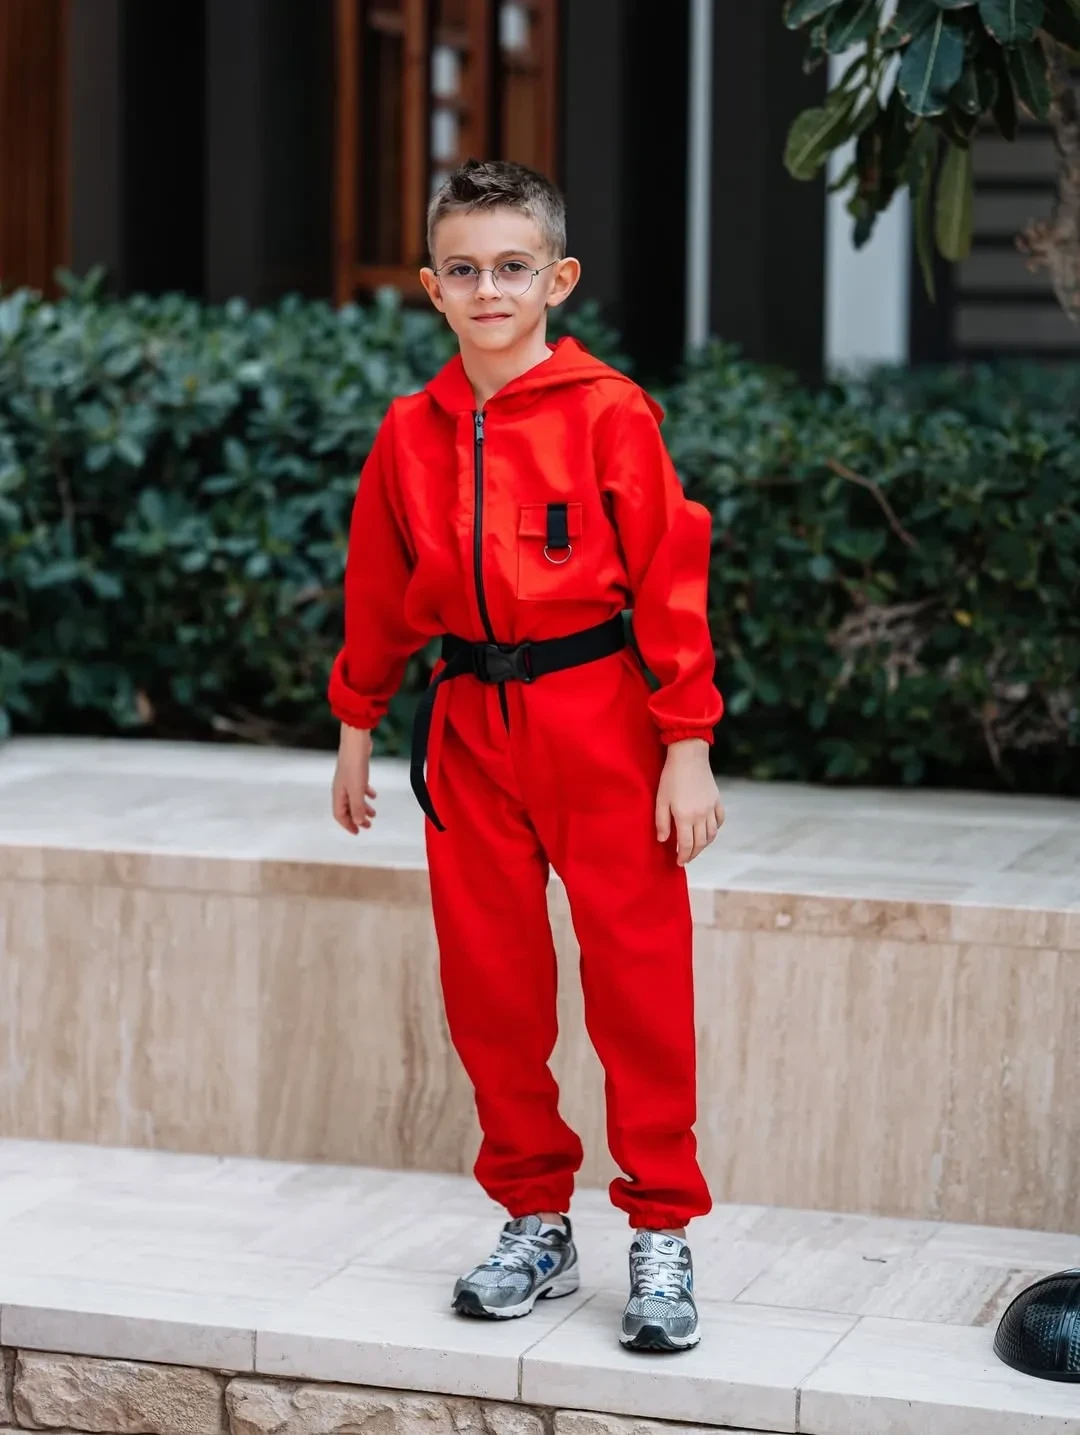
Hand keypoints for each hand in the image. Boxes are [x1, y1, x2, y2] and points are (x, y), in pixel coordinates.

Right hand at [332, 724, 376, 832]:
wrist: (356, 744)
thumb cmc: (353, 765)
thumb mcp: (357, 791)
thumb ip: (358, 808)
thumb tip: (359, 822)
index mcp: (338, 794)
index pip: (339, 815)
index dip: (348, 825)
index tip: (357, 832)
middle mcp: (341, 789)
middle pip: (347, 809)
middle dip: (357, 819)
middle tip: (368, 826)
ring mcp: (348, 780)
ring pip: (354, 799)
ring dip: (363, 808)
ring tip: (374, 813)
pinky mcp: (356, 773)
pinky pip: (360, 788)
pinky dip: (366, 794)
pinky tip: (374, 795)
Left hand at [655, 739, 724, 865]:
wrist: (689, 756)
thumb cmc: (671, 777)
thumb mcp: (661, 800)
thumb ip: (662, 822)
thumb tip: (664, 840)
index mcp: (685, 816)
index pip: (686, 844)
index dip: (683, 856)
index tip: (678, 862)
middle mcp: (701, 815)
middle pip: (700, 843)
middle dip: (693, 854)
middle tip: (686, 858)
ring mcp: (711, 808)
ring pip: (712, 834)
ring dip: (704, 844)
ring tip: (696, 848)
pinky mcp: (717, 800)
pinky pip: (720, 820)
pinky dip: (716, 829)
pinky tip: (709, 831)